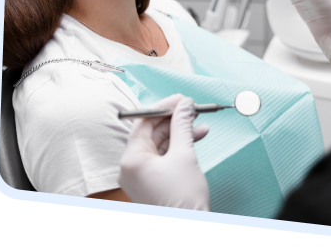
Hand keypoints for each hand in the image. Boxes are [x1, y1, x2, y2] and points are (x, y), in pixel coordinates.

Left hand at [119, 94, 209, 209]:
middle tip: (192, 108)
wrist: (190, 231)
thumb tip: (185, 104)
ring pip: (161, 142)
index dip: (164, 106)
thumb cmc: (183, 198)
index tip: (181, 99)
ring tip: (199, 120)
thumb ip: (183, 124)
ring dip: (180, 130)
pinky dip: (180, 144)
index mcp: (131, 159)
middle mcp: (132, 166)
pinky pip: (164, 154)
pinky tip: (197, 135)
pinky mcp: (153, 180)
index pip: (144, 121)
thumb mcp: (184, 154)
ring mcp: (141, 174)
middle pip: (152, 131)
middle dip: (174, 118)